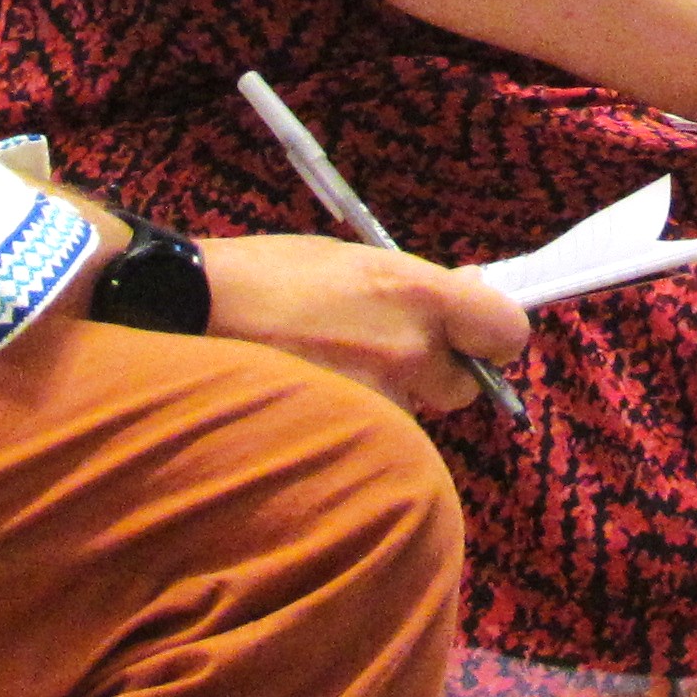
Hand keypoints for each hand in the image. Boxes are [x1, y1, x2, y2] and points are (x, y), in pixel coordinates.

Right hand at [188, 230, 533, 416]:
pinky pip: (370, 438)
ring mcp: (375, 401)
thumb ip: (416, 284)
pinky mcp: (343, 438)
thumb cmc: (269, 275)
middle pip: (461, 388)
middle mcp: (407, 352)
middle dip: (436, 375)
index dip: (494, 337)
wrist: (190, 312)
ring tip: (330, 371)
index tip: (475, 336)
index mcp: (416, 294)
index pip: (507, 332)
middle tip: (386, 352)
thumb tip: (470, 291)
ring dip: (388, 400)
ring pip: (410, 415)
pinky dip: (352, 424)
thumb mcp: (352, 259)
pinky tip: (311, 396)